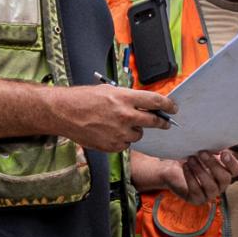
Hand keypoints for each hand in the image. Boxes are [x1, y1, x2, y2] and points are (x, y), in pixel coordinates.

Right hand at [50, 84, 172, 151]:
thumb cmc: (83, 99)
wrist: (64, 113)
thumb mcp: (108, 90)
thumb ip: (128, 98)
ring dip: (135, 130)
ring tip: (121, 124)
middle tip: (164, 123)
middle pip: (153, 121)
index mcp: (124, 98)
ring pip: (139, 134)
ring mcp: (119, 132)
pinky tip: (110, 132)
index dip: (168, 105)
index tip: (173, 108)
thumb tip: (144, 104)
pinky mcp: (112, 145)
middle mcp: (125, 115)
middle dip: (161, 122)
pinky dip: (122, 140)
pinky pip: (126, 144)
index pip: (155, 101)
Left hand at [178, 149, 237, 204]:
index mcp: (227, 174)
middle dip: (214, 165)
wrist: (173, 169)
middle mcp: (221, 186)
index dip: (232, 163)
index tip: (224, 153)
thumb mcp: (211, 154)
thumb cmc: (195, 160)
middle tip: (202, 153)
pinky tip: (186, 167)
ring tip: (191, 159)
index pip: (236, 170)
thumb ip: (228, 154)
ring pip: (210, 185)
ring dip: (201, 170)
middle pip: (225, 178)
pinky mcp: (197, 199)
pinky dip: (191, 177)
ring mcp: (209, 195)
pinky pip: (196, 190)